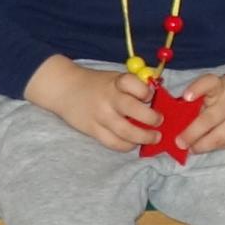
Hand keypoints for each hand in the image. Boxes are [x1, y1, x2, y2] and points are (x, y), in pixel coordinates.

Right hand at [25, 55, 158, 152]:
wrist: (65, 89)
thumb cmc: (96, 84)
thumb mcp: (114, 78)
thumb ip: (133, 87)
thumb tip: (155, 101)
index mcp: (116, 82)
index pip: (134, 84)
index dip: (147, 91)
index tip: (151, 96)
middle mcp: (108, 98)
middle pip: (134, 110)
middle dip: (151, 118)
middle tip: (159, 121)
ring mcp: (100, 116)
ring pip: (126, 132)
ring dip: (144, 137)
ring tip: (154, 137)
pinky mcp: (93, 130)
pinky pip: (114, 143)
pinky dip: (127, 145)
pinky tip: (133, 143)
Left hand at [181, 61, 224, 154]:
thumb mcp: (219, 86)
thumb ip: (203, 100)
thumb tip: (179, 122)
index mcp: (220, 87)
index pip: (209, 83)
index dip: (197, 89)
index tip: (186, 97)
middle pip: (209, 119)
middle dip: (192, 133)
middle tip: (179, 143)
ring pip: (220, 137)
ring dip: (202, 145)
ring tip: (191, 149)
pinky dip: (216, 147)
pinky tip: (207, 147)